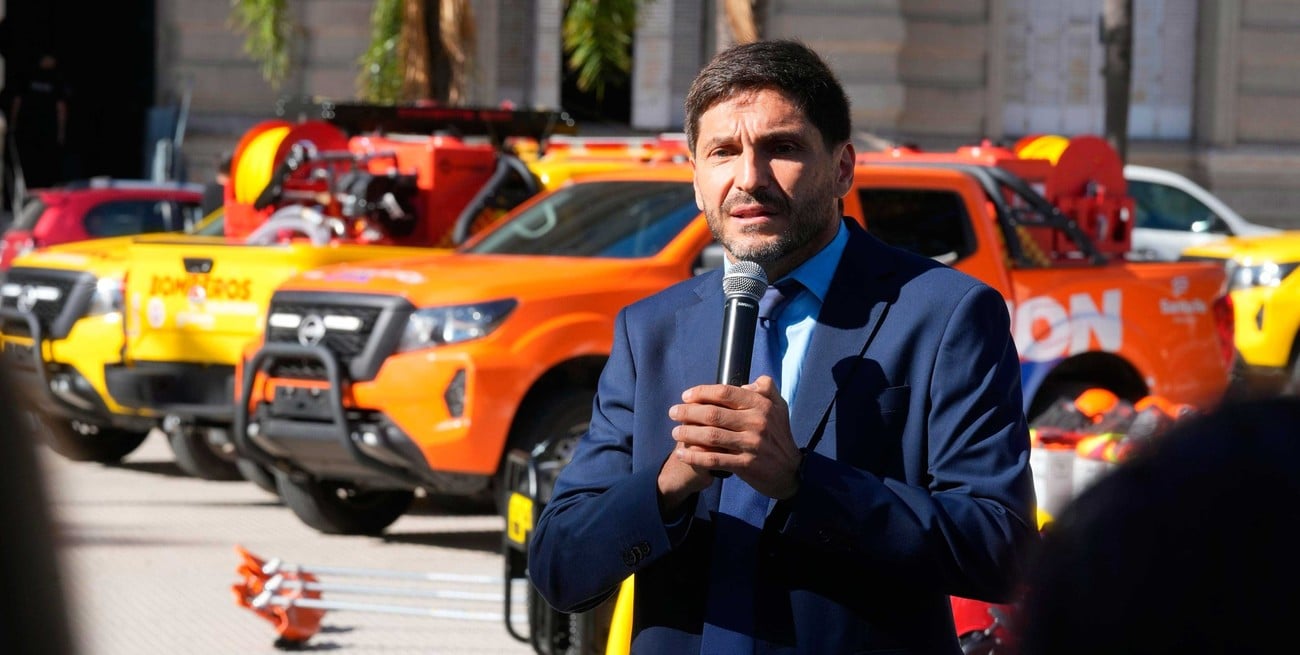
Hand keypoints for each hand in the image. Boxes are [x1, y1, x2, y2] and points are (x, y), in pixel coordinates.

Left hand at [666, 376, 802, 499]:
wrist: (790, 471)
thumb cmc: (779, 436)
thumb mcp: (779, 407)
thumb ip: (766, 389)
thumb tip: (746, 383)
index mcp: (761, 405)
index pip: (726, 393)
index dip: (702, 392)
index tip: (686, 396)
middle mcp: (757, 422)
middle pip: (714, 414)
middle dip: (688, 412)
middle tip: (673, 412)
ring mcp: (751, 444)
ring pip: (711, 436)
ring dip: (688, 433)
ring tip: (674, 432)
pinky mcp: (746, 465)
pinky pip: (714, 459)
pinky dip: (695, 456)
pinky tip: (682, 453)